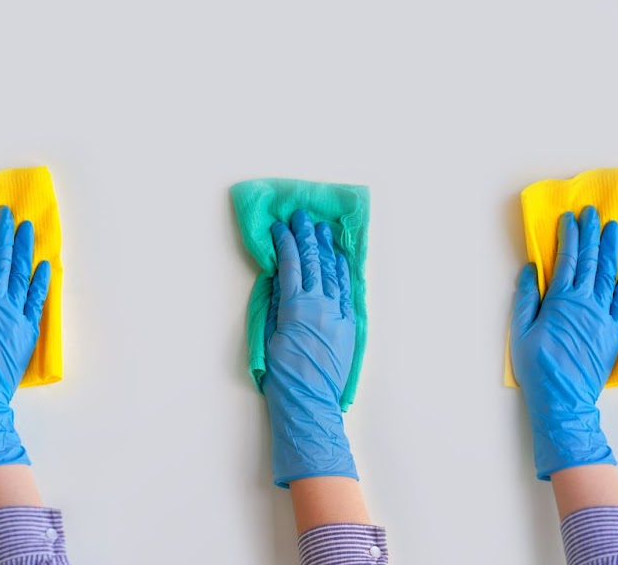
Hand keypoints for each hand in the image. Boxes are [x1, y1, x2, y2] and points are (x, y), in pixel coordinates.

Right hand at [0, 206, 50, 479]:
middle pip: (4, 260)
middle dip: (5, 234)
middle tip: (6, 213)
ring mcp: (16, 316)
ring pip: (23, 274)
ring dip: (25, 249)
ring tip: (26, 228)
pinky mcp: (27, 331)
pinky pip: (38, 300)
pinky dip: (42, 281)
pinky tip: (45, 266)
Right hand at [262, 210, 356, 487]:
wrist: (309, 400)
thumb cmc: (282, 373)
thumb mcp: (268, 334)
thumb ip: (275, 304)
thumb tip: (279, 280)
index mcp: (294, 306)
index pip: (290, 265)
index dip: (285, 243)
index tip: (280, 227)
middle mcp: (318, 304)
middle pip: (313, 263)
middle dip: (307, 238)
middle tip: (303, 218)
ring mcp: (336, 313)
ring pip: (333, 273)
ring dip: (327, 250)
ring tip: (323, 230)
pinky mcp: (348, 324)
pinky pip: (346, 291)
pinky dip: (342, 272)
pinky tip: (339, 260)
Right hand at [510, 206, 617, 479]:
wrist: (564, 399)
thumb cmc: (537, 367)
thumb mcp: (520, 331)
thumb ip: (526, 298)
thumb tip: (531, 269)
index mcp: (560, 300)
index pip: (567, 260)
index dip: (569, 236)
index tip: (570, 218)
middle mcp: (584, 303)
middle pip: (590, 261)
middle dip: (591, 234)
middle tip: (592, 213)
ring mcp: (603, 316)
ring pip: (609, 275)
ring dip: (610, 250)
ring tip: (612, 228)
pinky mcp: (614, 330)